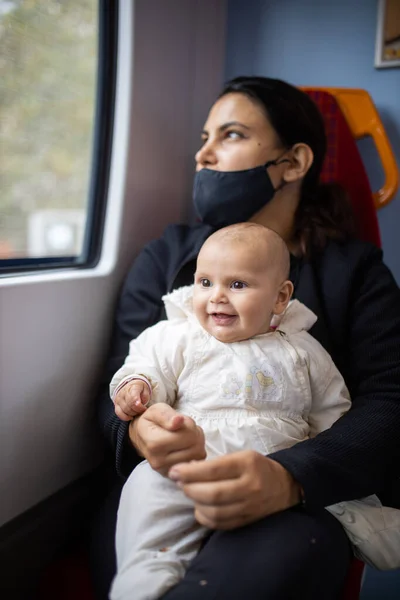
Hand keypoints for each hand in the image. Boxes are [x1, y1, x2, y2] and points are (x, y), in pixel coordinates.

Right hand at [114, 380, 149, 420]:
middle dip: (137, 411)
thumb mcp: (146, 391)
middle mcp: (123, 392)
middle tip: (142, 411)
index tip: (144, 408)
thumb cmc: (141, 390)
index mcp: (133, 387)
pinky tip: (131, 417)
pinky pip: (118, 413)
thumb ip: (144, 397)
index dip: (139, 406)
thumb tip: (140, 404)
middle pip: (129, 405)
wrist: (132, 387)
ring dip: (132, 414)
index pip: (133, 398)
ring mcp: (118, 399)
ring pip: (124, 410)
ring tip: (137, 412)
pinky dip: (125, 417)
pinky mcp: (116, 405)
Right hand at [129, 404, 205, 474]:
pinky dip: (196, 452)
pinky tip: (186, 446)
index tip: (180, 420)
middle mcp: (159, 462)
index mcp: (154, 444)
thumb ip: (167, 415)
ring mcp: (167, 471)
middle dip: (194, 433)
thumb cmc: (152, 421)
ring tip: (185, 436)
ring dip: (197, 442)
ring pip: (199, 455)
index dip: (189, 424)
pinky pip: (197, 462)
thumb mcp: (157, 410)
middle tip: (184, 428)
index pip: (187, 435)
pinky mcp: (175, 475)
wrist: (142, 437)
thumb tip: (178, 421)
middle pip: (195, 446)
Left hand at [168, 450, 301, 529]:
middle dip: (189, 489)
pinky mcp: (248, 521)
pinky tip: (200, 507)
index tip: (174, 471)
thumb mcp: (241, 456)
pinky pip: (220, 524)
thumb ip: (216, 463)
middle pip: (212, 494)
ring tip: (190, 493)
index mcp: (247, 464)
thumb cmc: (256, 467)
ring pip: (215, 511)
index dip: (189, 472)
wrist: (284, 486)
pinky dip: (205, 517)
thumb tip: (186, 470)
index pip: (213, 470)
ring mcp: (250, 506)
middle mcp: (250, 486)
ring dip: (195, 503)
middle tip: (179, 482)